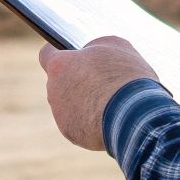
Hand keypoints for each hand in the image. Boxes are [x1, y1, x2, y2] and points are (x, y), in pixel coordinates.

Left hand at [38, 35, 158, 150]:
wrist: (133, 115)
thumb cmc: (124, 77)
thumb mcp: (116, 47)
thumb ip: (96, 46)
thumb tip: (90, 51)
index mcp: (59, 65)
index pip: (46, 54)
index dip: (60, 54)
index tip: (71, 57)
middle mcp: (53, 90)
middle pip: (61, 82)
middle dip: (78, 82)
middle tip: (102, 83)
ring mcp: (60, 114)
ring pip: (70, 104)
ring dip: (85, 102)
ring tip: (111, 103)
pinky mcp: (71, 133)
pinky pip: (79, 123)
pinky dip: (91, 121)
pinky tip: (110, 119)